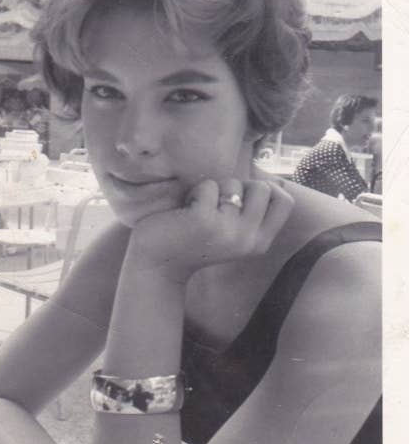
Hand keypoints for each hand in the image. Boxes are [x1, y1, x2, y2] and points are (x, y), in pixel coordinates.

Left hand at [125, 178, 294, 283]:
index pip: (285, 201)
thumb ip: (251, 212)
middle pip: (263, 187)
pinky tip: (184, 213)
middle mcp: (249, 239)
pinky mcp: (205, 221)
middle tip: (217, 202)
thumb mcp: (232, 232)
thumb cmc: (193, 239)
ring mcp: (228, 231)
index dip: (267, 188)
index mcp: (260, 243)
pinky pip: (208, 187)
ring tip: (198, 209)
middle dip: (239, 185)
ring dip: (213, 189)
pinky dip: (194, 193)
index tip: (242, 196)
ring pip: (233, 184)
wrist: (157, 265)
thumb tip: (272, 178)